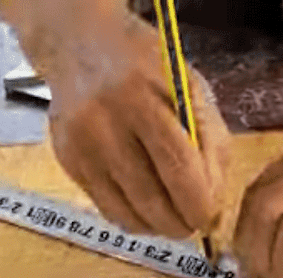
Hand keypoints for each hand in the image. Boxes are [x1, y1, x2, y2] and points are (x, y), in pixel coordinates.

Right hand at [40, 17, 231, 238]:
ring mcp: (81, 145)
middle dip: (179, 223)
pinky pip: (106, 207)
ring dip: (156, 226)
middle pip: (150, 198)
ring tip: (172, 219)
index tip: (210, 216)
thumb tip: (215, 201)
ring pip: (126, 212)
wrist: (81, 46)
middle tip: (193, 225)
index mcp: (143, 99)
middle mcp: (106, 123)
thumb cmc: (147, 69)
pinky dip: (132, 217)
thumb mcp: (190, 88)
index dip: (199, 204)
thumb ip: (210, 141)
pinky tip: (145, 208)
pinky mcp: (67, 161)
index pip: (179, 168)